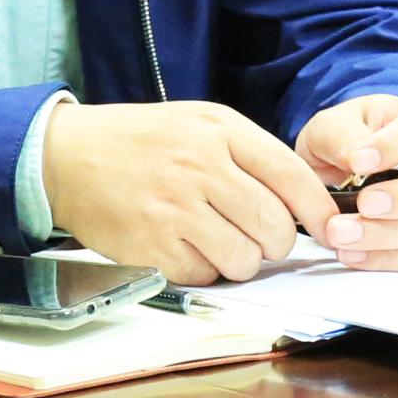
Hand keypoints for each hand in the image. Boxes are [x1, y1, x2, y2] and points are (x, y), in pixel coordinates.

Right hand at [41, 102, 337, 284]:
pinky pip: (204, 275)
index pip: (290, 174)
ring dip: (241, 260)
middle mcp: (200, 165)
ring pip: (244, 258)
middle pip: (274, 226)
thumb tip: (301, 200)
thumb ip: (249, 154)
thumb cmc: (140, 140)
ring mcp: (175, 207)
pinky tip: (184, 246)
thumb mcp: (199, 123)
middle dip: (276, 243)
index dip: (318, 209)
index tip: (329, 228)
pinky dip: (202, 269)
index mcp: (219, 130)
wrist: (67, 155)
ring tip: (218, 240)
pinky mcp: (151, 244)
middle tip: (261, 238)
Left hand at [294, 94, 397, 271]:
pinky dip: (385, 259)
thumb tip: (355, 156)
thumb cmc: (344, 139)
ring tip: (340, 233)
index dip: (391, 148)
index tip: (356, 162)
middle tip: (363, 204)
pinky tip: (351, 254)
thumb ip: (340, 135)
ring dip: (385, 235)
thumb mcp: (331, 125)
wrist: (341, 170)